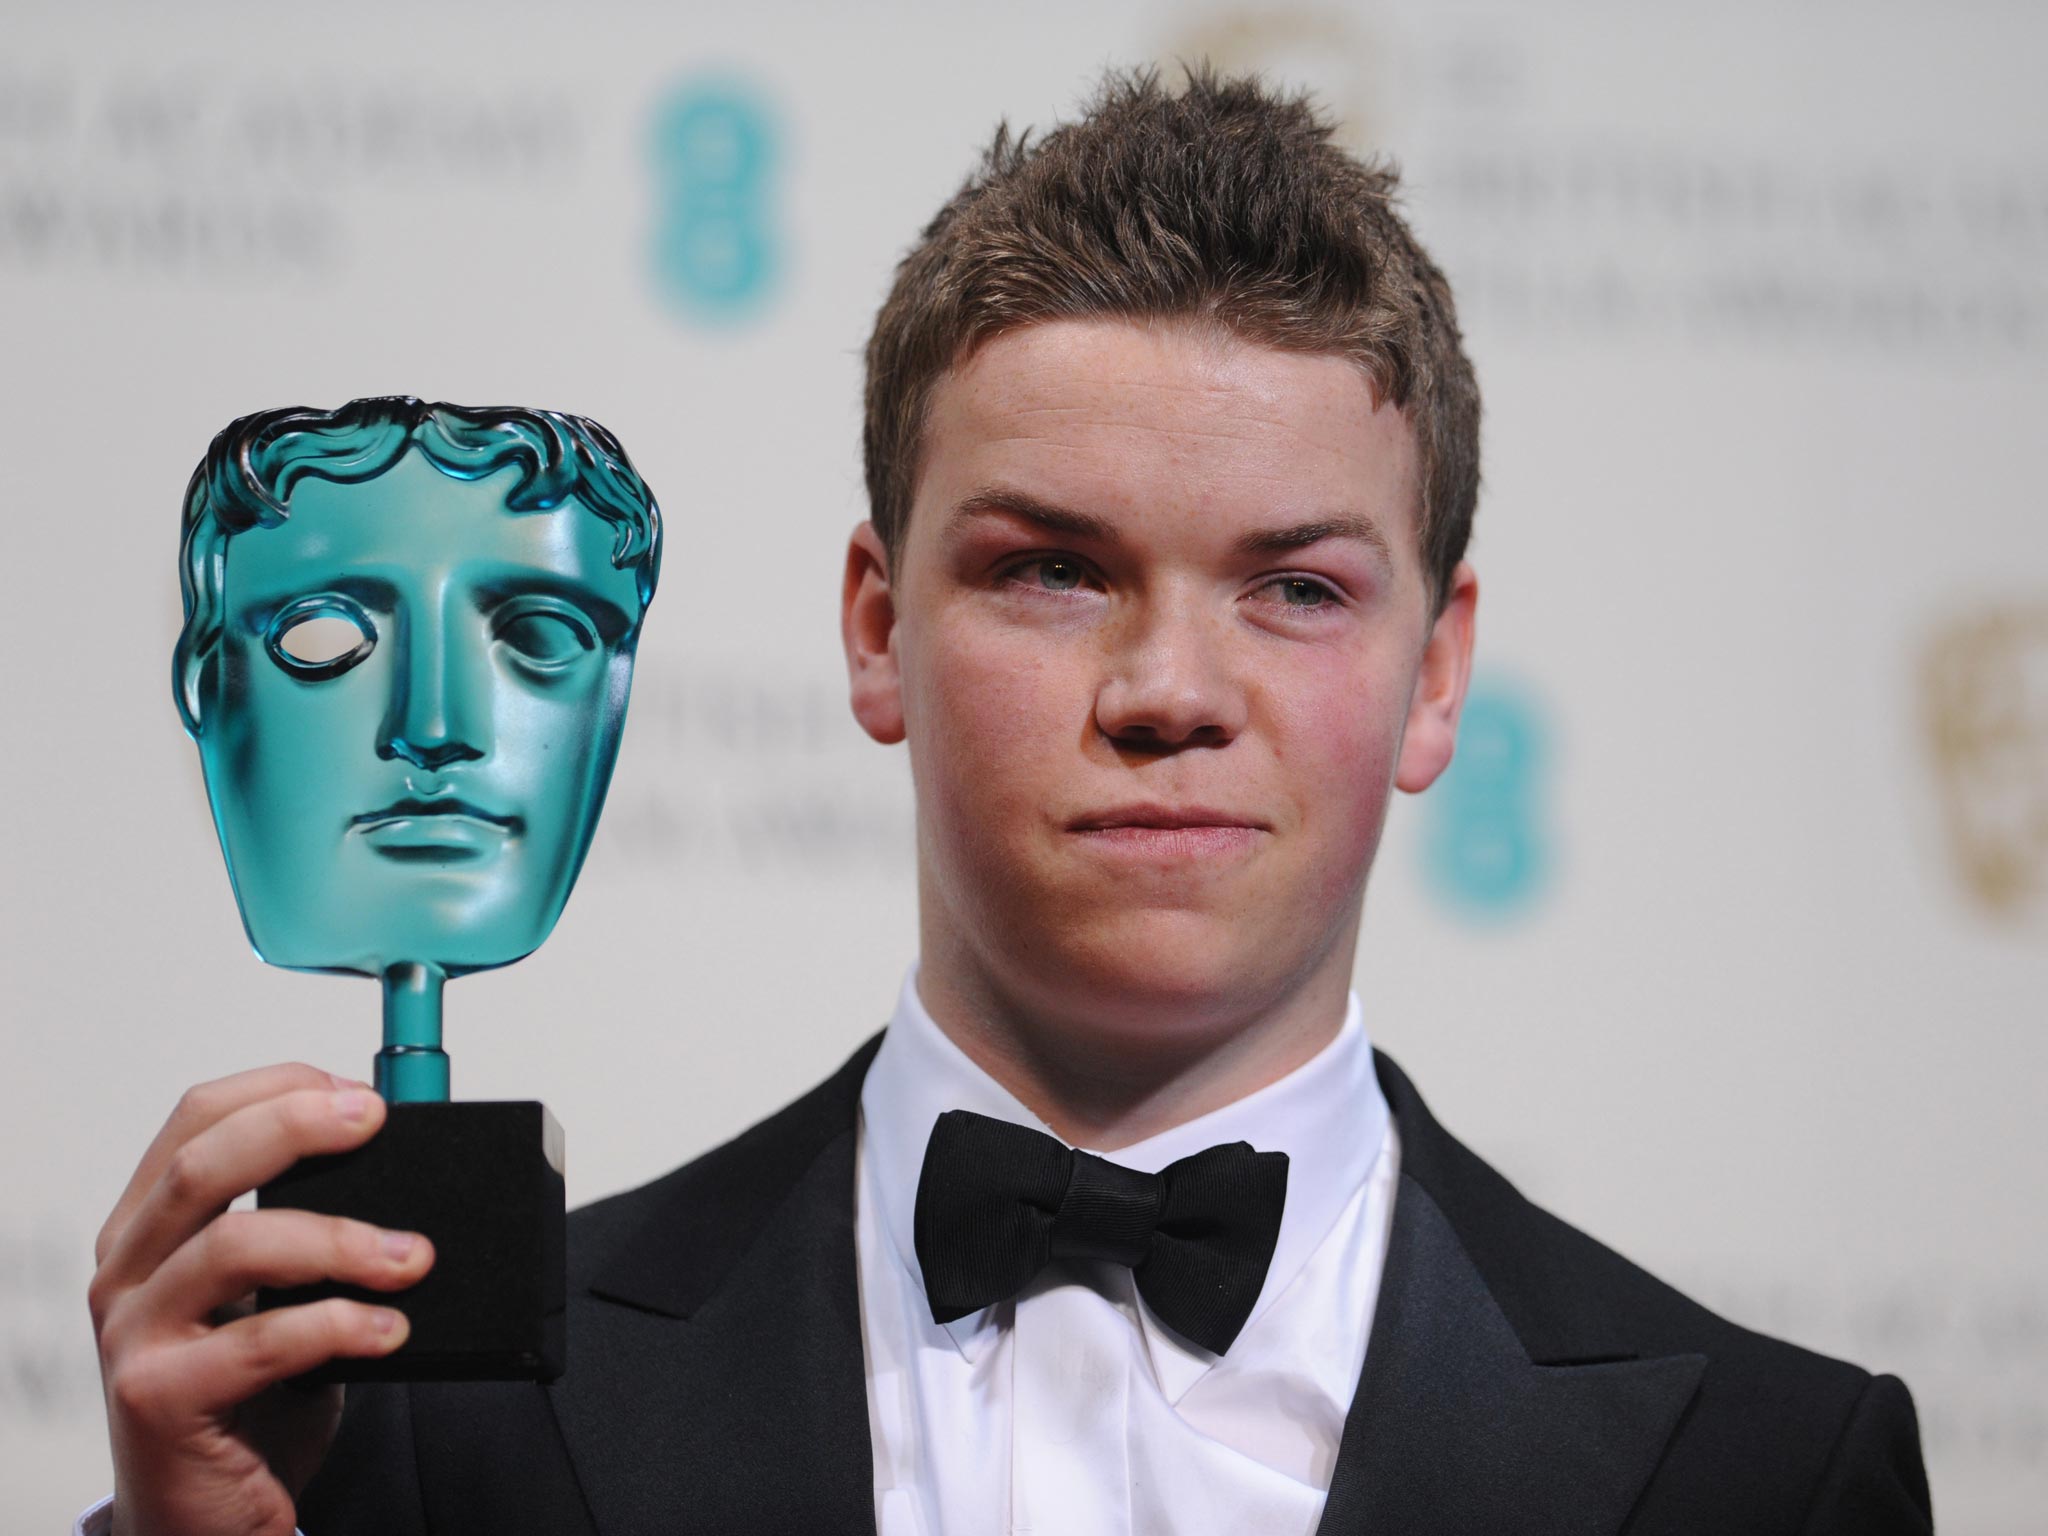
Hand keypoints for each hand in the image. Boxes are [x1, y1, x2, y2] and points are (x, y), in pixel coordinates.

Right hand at [89, 1064, 434, 1535]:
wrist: (206, 1517)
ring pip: (236, 1245)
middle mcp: (129, 1272)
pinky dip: (340, 1326)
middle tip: (376, 1124)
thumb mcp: (275, 1294)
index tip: (358, 1093)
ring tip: (412, 1257)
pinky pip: (260, 1342)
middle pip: (203, 1165)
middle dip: (298, 1128)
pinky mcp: (160, 1398)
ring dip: (341, 1239)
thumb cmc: (249, 1398)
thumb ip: (310, 1230)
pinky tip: (390, 1332)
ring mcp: (135, 1334)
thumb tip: (407, 1161)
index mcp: (150, 1229)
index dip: (277, 1089)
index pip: (195, 1119)